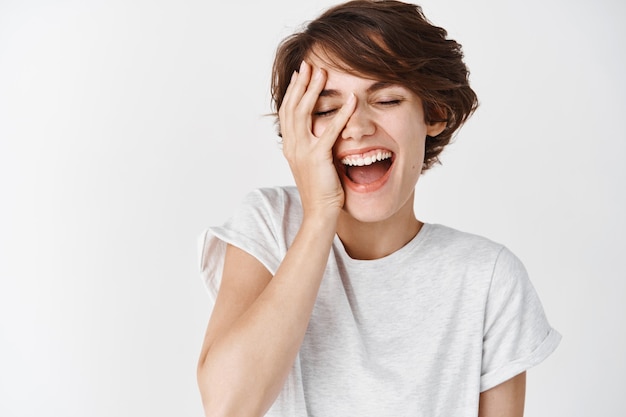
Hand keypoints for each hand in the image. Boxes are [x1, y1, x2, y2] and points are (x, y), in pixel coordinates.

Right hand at [279, 60, 356, 218]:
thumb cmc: (321, 190)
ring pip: (304, 113)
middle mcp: (292, 146)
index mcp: (290, 146)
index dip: (293, 91)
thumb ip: (314, 146)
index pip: (287, 112)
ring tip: (322, 73)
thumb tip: (322, 132)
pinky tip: (351, 100)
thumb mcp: (313, 164)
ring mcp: (302, 151)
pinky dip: (341, 113)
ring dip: (314, 91)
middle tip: (308, 64)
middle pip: (292, 106)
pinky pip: (329, 130)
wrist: (319, 213)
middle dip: (301, 84)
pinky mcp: (317, 158)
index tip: (300, 74)